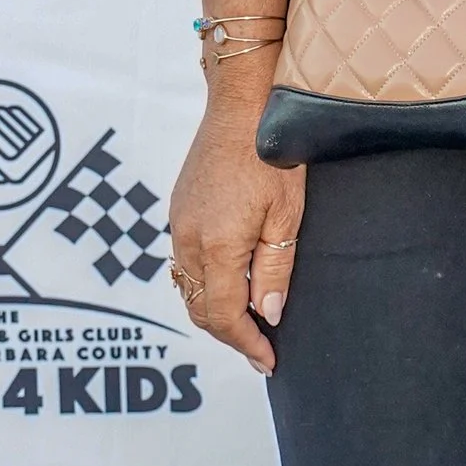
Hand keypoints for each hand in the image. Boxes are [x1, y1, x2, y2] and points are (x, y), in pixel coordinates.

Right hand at [167, 79, 304, 373]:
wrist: (243, 105)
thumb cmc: (273, 154)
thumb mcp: (287, 217)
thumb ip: (274, 269)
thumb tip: (267, 314)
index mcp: (217, 245)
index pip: (224, 315)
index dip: (246, 343)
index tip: (267, 360)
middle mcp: (188, 238)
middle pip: (200, 307)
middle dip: (230, 334)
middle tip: (260, 350)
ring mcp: (179, 222)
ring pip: (189, 286)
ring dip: (215, 310)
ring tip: (247, 323)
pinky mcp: (179, 209)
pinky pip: (185, 262)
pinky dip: (205, 283)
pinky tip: (229, 283)